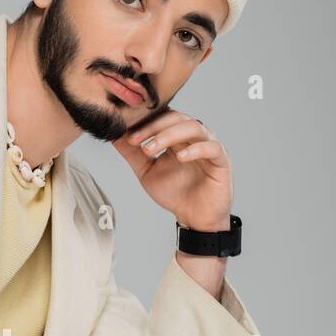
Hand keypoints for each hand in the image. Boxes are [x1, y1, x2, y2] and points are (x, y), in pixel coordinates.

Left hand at [111, 110, 232, 231]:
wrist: (194, 218)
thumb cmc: (174, 193)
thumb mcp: (147, 172)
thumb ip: (132, 154)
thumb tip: (114, 136)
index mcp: (177, 136)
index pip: (162, 117)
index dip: (144, 122)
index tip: (125, 133)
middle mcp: (193, 137)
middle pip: (176, 118)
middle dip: (153, 127)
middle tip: (135, 140)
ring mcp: (208, 146)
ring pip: (193, 127)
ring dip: (169, 135)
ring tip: (151, 148)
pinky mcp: (221, 160)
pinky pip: (212, 147)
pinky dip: (195, 149)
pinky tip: (180, 157)